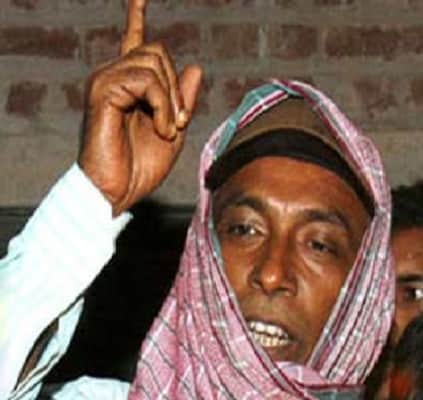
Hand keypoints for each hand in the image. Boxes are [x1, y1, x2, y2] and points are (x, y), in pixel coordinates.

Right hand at [78, 0, 202, 214]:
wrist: (117, 192)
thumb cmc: (140, 167)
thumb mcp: (173, 131)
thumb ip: (183, 100)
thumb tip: (195, 66)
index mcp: (130, 87)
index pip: (134, 43)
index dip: (136, 17)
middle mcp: (114, 77)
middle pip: (158, 51)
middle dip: (177, 87)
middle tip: (180, 121)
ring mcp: (106, 82)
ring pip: (154, 61)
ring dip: (171, 100)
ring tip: (168, 129)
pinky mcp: (103, 92)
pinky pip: (146, 80)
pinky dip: (163, 105)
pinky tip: (161, 129)